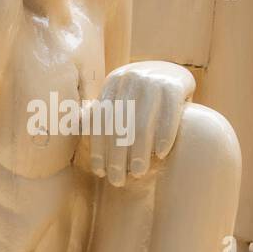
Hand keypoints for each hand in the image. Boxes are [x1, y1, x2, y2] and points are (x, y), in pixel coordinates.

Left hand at [89, 61, 194, 186]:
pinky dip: (163, 137)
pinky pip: (168, 116)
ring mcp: (153, 81)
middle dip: (116, 156)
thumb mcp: (120, 93)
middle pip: (119, 125)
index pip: (100, 121)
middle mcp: (130, 79)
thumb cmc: (143, 92)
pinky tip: (160, 154)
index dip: (98, 148)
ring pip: (141, 123)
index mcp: (113, 82)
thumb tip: (78, 125)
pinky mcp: (174, 85)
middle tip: (117, 180)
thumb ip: (104, 108)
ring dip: (138, 152)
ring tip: (138, 173)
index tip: (100, 172)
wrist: (175, 71)